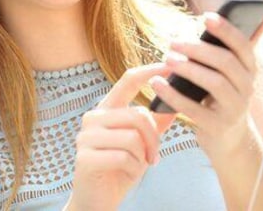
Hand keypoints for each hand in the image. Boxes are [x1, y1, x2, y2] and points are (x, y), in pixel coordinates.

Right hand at [65, 64, 176, 210]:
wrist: (96, 201)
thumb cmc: (119, 169)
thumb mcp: (141, 143)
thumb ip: (155, 122)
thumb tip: (177, 100)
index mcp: (107, 109)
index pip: (127, 80)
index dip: (150, 70)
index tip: (170, 65)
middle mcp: (94, 117)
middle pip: (138, 114)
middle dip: (154, 139)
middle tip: (154, 157)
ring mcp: (86, 136)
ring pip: (132, 137)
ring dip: (143, 156)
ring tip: (137, 166)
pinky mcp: (85, 157)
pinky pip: (123, 156)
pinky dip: (132, 168)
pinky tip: (125, 173)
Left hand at [149, 9, 262, 155]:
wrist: (229, 140)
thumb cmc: (224, 95)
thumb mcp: (234, 71)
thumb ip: (239, 43)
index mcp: (250, 69)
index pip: (244, 45)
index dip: (227, 30)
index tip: (206, 16)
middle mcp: (247, 88)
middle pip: (226, 63)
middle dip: (199, 49)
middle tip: (172, 41)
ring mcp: (234, 109)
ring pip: (214, 84)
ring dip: (189, 69)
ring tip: (167, 59)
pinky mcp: (217, 127)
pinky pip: (194, 109)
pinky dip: (173, 95)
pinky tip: (156, 83)